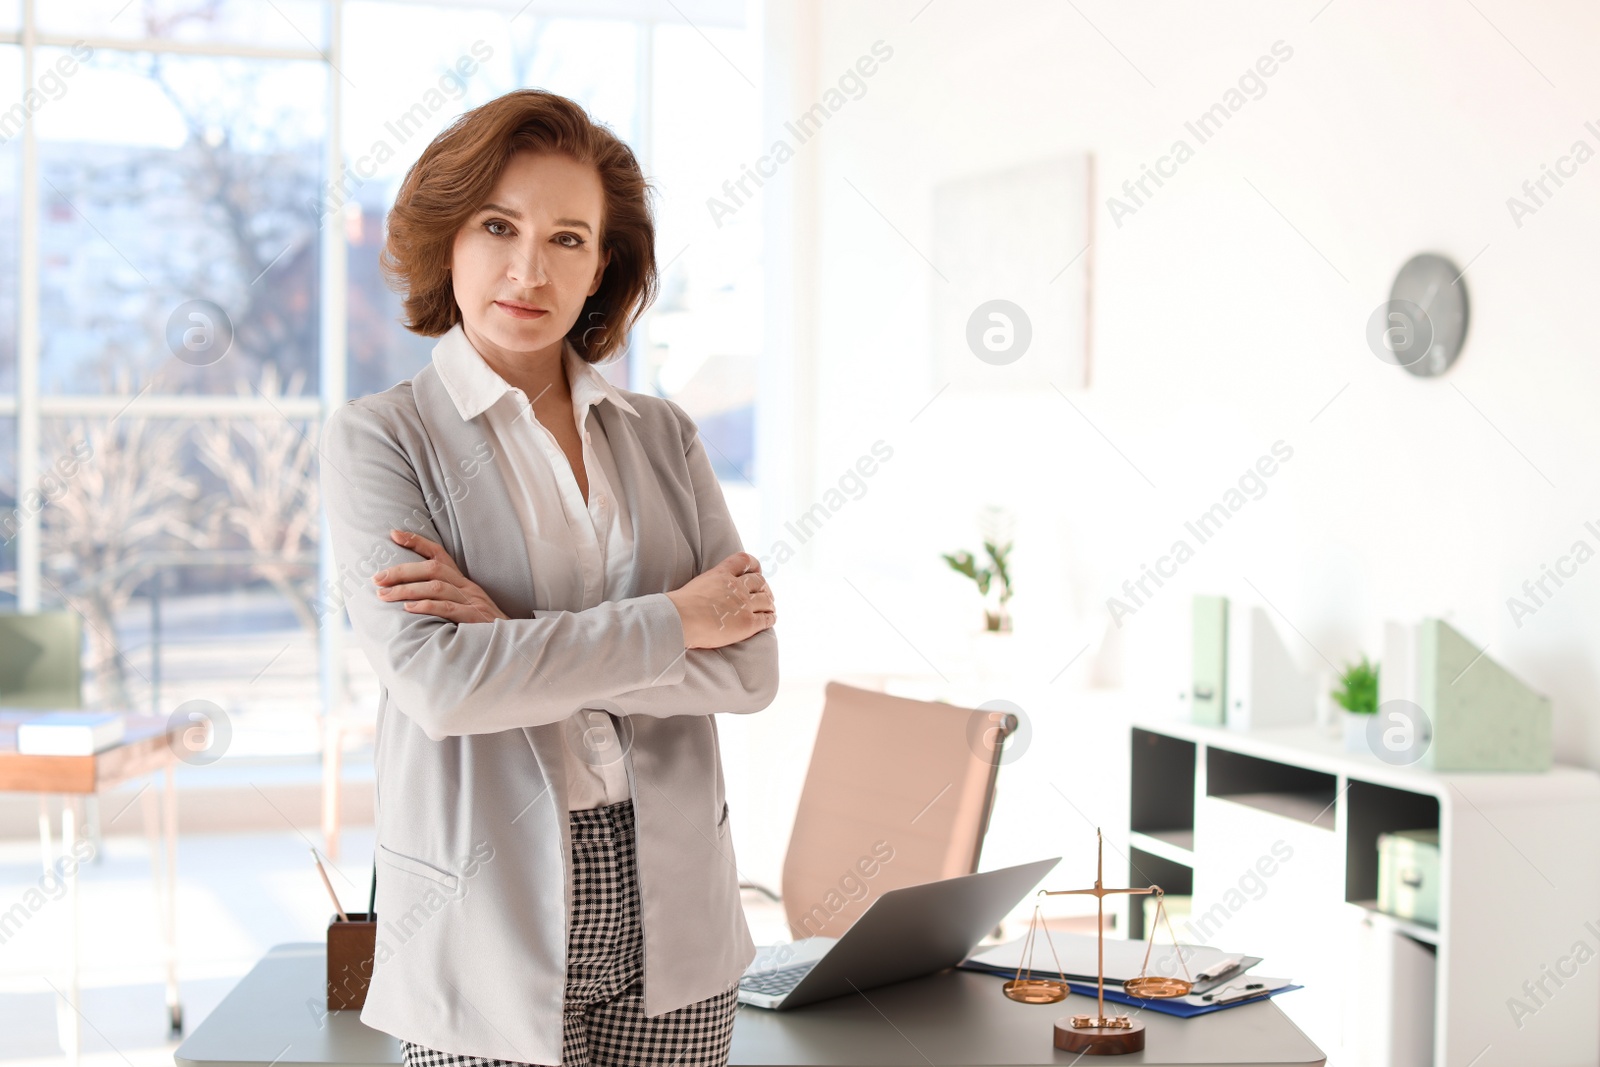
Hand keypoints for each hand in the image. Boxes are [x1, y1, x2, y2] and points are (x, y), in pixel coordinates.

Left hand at [372, 530, 509, 622]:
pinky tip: (408, 609)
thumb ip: (443, 600)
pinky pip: (448, 608)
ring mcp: (472, 601)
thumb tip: (410, 598)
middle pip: (433, 568)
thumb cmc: (483, 629)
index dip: (417, 542)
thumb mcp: (465, 608)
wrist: (512, 645)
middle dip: (401, 571)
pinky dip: (426, 606)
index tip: (394, 534)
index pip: (439, 554)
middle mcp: (467, 587)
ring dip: (407, 589)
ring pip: (436, 586)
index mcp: (463, 582)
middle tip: (377, 579)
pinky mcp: (475, 618)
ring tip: (384, 595)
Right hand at [666, 552, 775, 649]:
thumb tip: (706, 596)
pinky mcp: (748, 623)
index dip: (754, 564)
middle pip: (759, 581)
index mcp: (721, 574)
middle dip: (764, 587)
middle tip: (766, 594)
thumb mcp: (696, 585)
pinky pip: (766, 619)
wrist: (681, 619)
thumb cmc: (679, 607)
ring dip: (770, 603)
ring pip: (766, 600)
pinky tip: (771, 619)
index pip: (743, 560)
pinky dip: (771, 618)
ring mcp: (744, 604)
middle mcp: (736, 586)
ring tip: (770, 608)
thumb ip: (708, 586)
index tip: (757, 570)